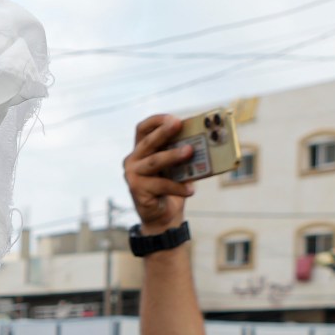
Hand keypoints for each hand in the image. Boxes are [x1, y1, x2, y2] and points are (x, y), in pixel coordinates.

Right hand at [124, 115, 196, 233]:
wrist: (162, 217)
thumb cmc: (170, 188)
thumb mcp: (175, 167)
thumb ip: (180, 154)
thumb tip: (201, 141)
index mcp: (141, 150)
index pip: (143, 129)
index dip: (156, 121)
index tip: (173, 118)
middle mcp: (133, 160)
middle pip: (148, 142)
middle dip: (164, 132)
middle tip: (179, 124)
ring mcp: (132, 175)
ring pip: (154, 162)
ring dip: (173, 155)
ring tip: (190, 152)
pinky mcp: (137, 190)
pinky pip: (161, 185)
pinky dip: (178, 187)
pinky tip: (190, 190)